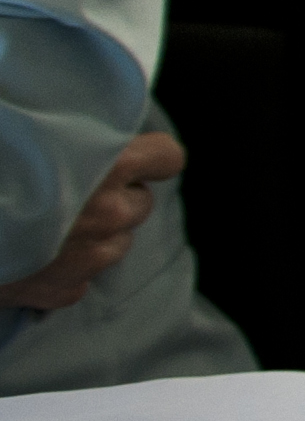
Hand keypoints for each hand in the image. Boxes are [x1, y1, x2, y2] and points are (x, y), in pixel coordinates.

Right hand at [7, 130, 182, 313]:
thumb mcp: (22, 138)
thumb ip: (57, 133)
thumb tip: (71, 129)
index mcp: (105, 164)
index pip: (167, 156)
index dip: (150, 157)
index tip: (133, 159)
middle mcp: (108, 212)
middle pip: (140, 203)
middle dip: (116, 198)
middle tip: (73, 191)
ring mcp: (90, 256)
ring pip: (117, 243)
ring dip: (95, 235)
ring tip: (48, 225)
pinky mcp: (65, 290)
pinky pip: (83, 277)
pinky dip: (65, 269)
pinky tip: (31, 256)